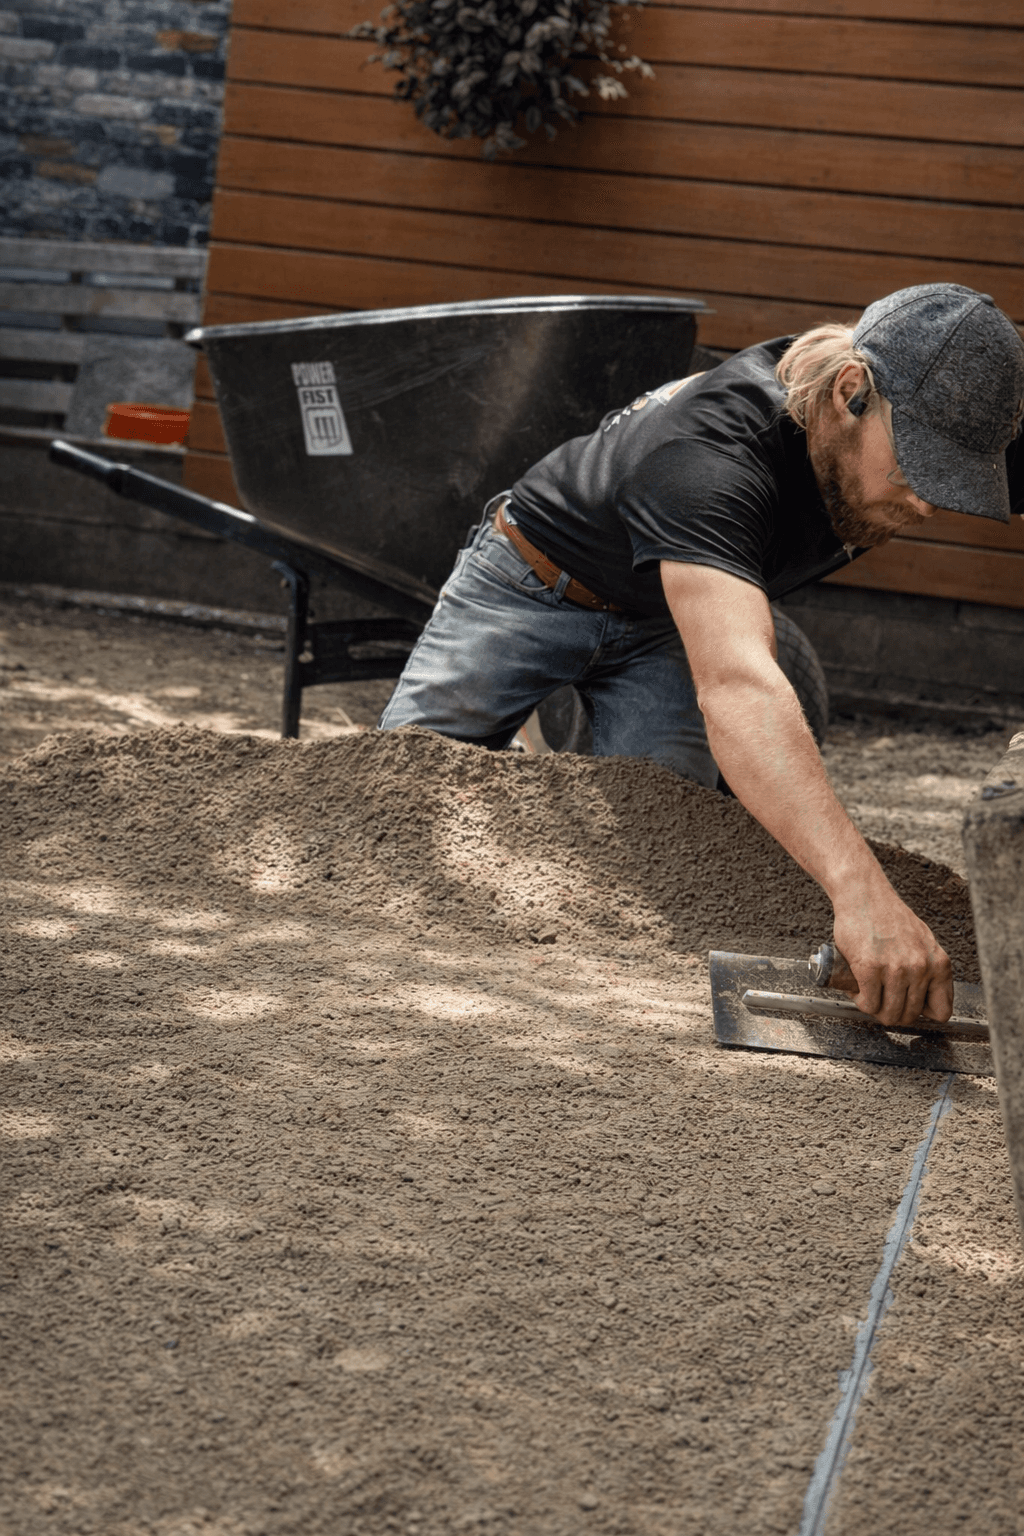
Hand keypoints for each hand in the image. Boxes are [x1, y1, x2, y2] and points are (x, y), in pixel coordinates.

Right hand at [832, 885, 952, 1028]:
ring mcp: (896, 969)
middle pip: (910, 1016)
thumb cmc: (889, 916)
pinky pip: (868, 1004)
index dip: (922, 1013)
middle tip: (880, 999)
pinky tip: (857, 990)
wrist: (864, 895)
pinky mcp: (870, 968)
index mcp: (939, 964)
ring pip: (889, 1014)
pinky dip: (860, 1002)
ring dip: (875, 1009)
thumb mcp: (923, 943)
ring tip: (867, 994)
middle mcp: (921, 968)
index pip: (942, 1011)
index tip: (908, 1006)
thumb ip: (928, 968)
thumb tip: (925, 999)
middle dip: (892, 1012)